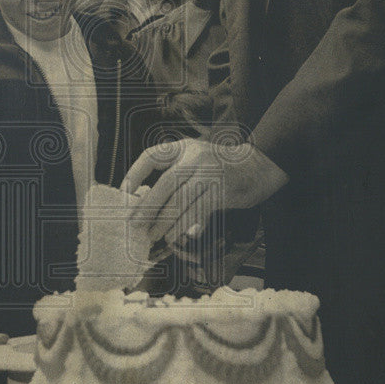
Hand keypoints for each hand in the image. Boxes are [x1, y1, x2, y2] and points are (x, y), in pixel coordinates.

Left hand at [121, 136, 287, 247]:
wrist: (260, 166)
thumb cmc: (221, 167)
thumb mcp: (196, 159)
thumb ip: (175, 173)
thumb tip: (146, 202)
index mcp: (184, 147)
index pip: (152, 156)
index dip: (135, 174)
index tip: (124, 193)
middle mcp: (196, 157)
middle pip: (165, 183)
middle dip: (147, 207)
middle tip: (134, 224)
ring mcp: (211, 173)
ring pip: (181, 200)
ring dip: (164, 221)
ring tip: (153, 235)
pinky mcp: (223, 190)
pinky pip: (198, 211)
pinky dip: (184, 226)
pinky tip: (175, 236)